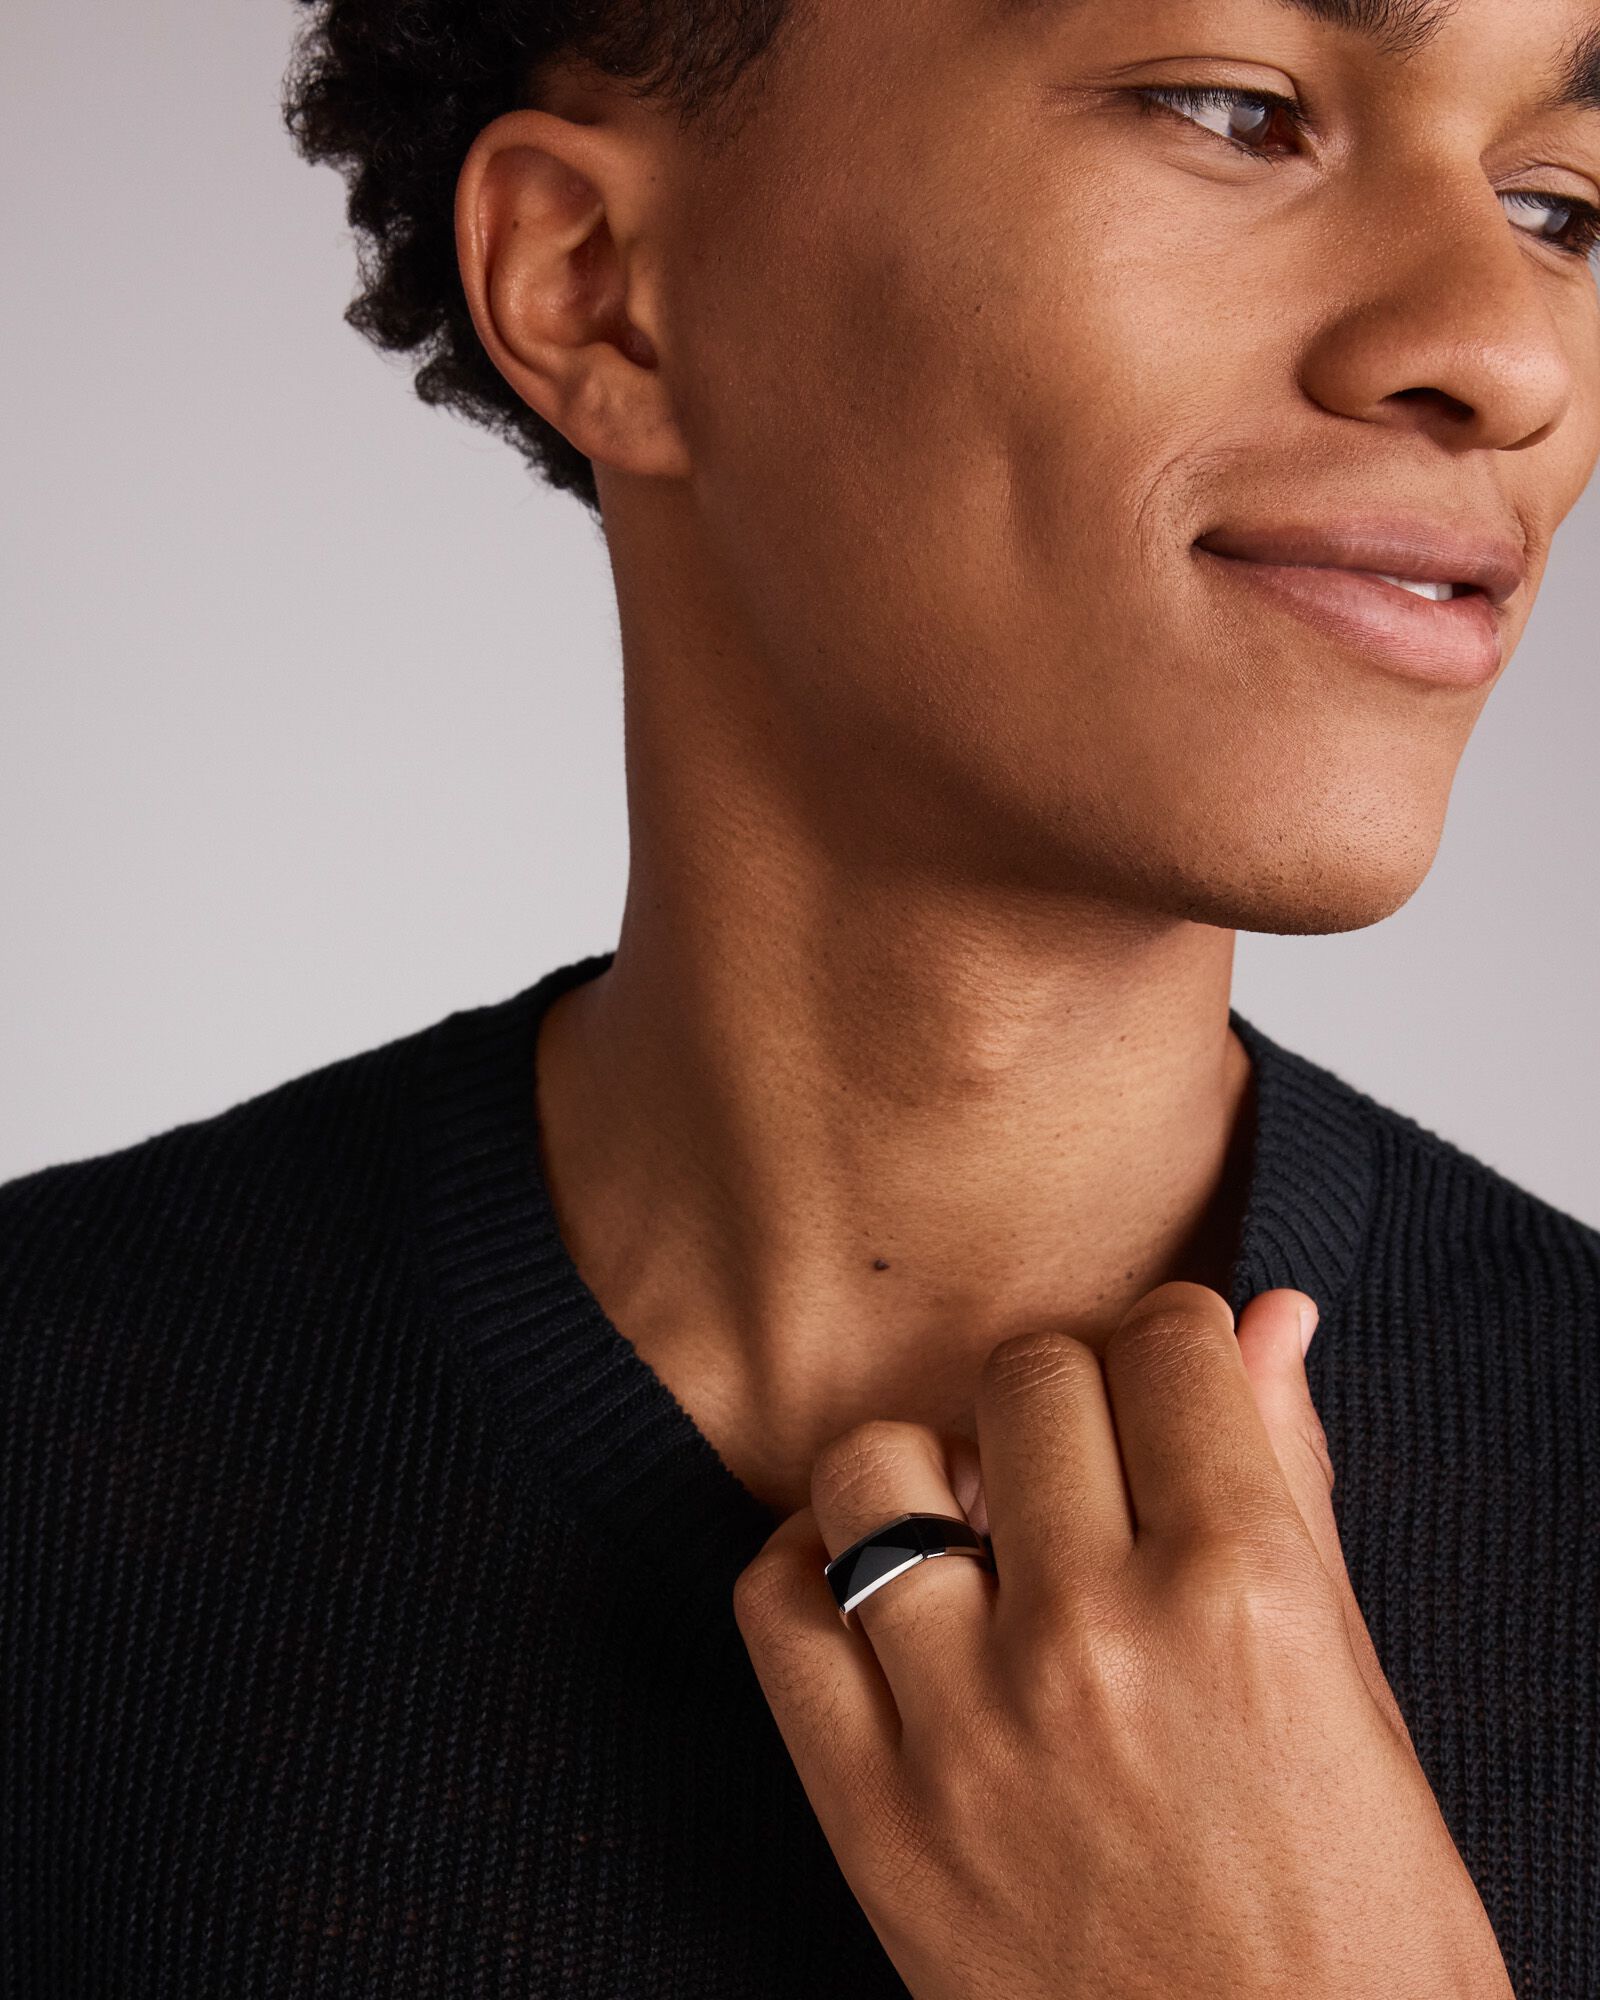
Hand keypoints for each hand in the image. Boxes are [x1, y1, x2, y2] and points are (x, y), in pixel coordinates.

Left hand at [732, 1283, 1513, 1999]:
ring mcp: (967, 1729)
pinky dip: (811, 1567)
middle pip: (1025, 1379)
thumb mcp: (1357, 1689)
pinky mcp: (873, 1820)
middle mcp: (1094, 1641)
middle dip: (1067, 1393)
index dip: (1176, 1335)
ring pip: (876, 1463)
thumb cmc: (1360, 1926)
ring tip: (979, 1520)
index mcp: (1244, 1594)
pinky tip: (879, 1592)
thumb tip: (1270, 1317)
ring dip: (931, 1465)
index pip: (1165, 1343)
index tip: (1172, 1370)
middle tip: (1090, 1458)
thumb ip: (1293, 1479)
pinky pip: (775, 1609)